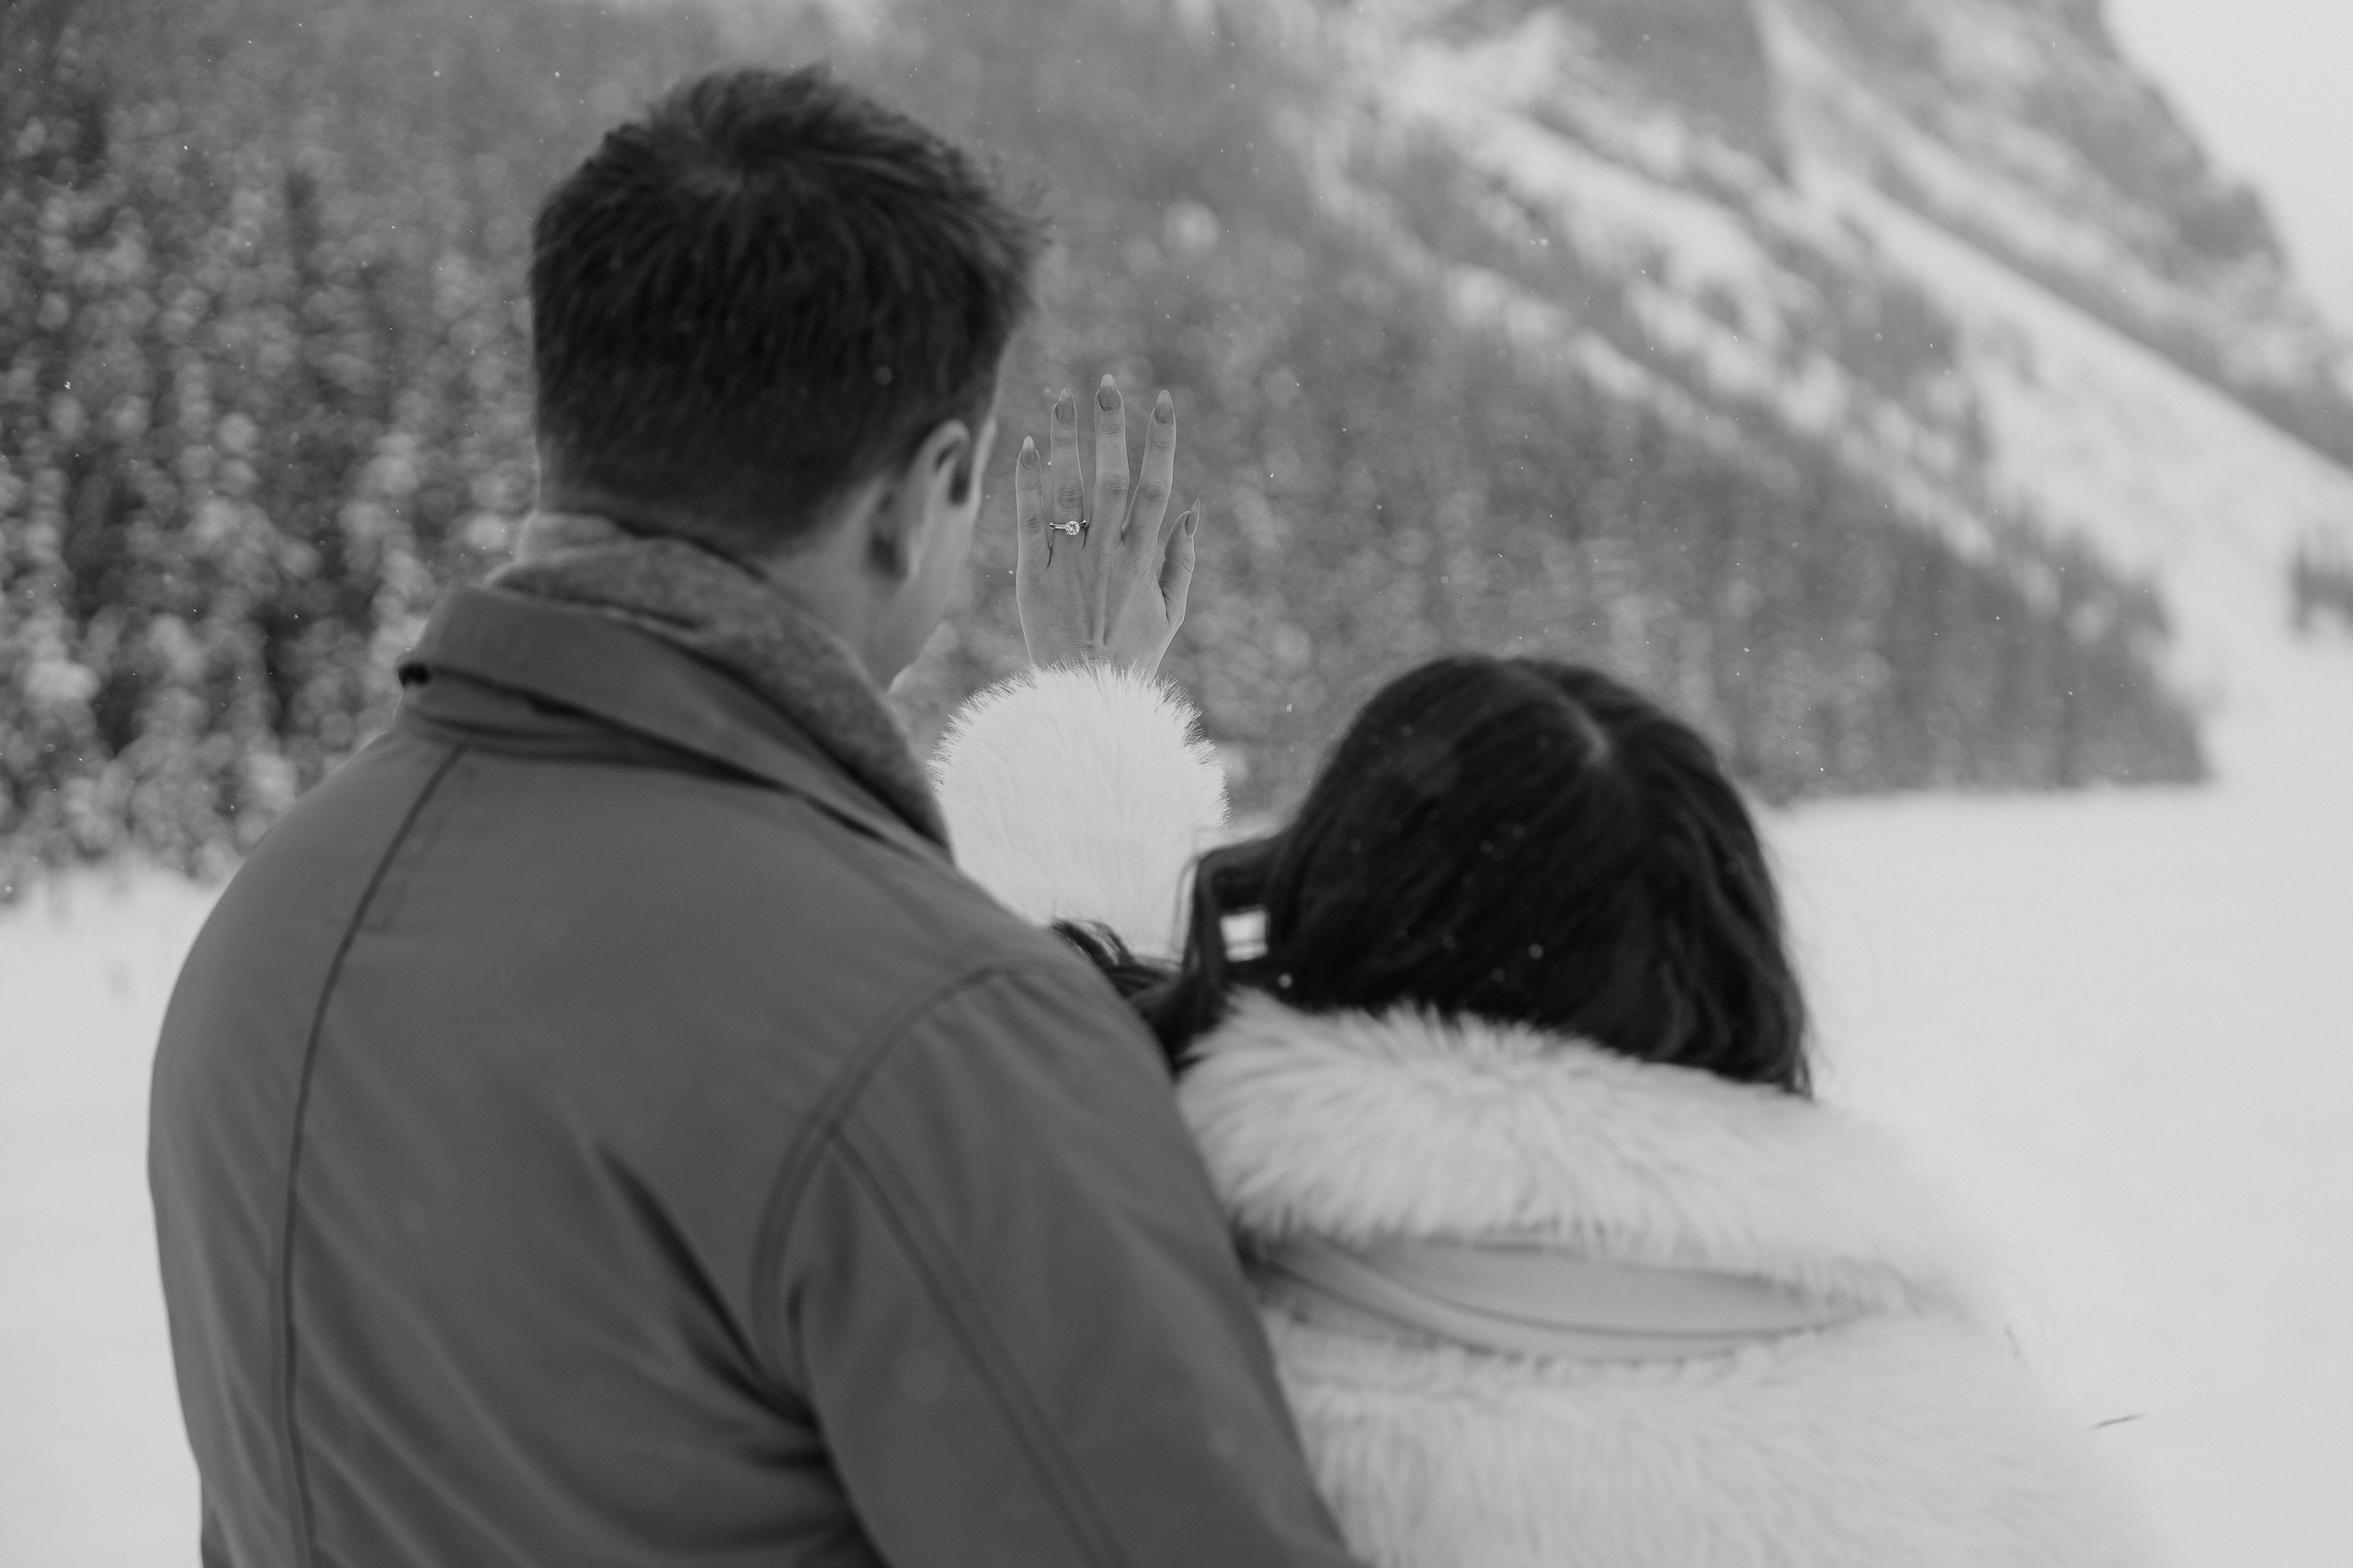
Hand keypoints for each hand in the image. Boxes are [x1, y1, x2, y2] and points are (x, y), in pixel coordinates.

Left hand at [1013, 373, 1198, 679]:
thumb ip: (1181, 560)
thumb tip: (1192, 509)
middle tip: (1108, 385)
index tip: (1163, 401)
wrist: (1086, 697)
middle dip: (1111, 429)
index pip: (1156, 487)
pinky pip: (1029, 520)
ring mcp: (1068, 562)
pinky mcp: (1032, 576)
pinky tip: (1029, 445)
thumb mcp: (1170, 613)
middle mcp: (1106, 554)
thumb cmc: (1132, 657)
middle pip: (1111, 478)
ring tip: (1063, 399)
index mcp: (1142, 559)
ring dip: (1067, 442)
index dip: (1161, 442)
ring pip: (1067, 491)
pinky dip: (1029, 482)